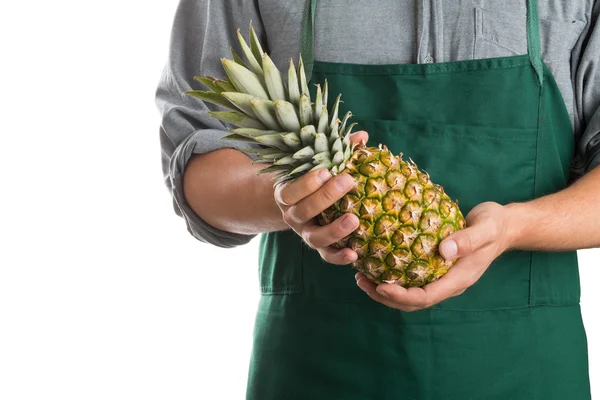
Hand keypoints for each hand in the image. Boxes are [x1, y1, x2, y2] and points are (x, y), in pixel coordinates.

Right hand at [274, 131, 368, 264]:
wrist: (299, 204)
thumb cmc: (314, 179)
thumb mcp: (318, 164)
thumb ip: (338, 150)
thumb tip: (363, 136)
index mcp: (286, 194)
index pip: (290, 191)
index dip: (306, 183)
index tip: (326, 171)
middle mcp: (292, 216)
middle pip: (304, 211)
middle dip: (326, 197)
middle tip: (348, 181)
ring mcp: (305, 233)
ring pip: (314, 238)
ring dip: (334, 230)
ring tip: (354, 220)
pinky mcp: (319, 247)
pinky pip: (326, 256)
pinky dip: (339, 257)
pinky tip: (354, 254)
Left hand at [355, 202, 514, 310]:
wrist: (504, 226)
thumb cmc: (494, 225)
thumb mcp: (485, 228)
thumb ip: (468, 240)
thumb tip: (443, 251)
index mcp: (458, 279)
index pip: (426, 297)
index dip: (401, 295)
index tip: (380, 286)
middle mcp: (448, 283)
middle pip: (413, 301)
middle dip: (385, 296)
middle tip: (361, 281)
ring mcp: (442, 278)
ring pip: (410, 294)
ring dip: (385, 290)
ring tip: (361, 277)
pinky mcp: (436, 269)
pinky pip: (412, 280)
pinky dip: (393, 277)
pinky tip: (377, 265)